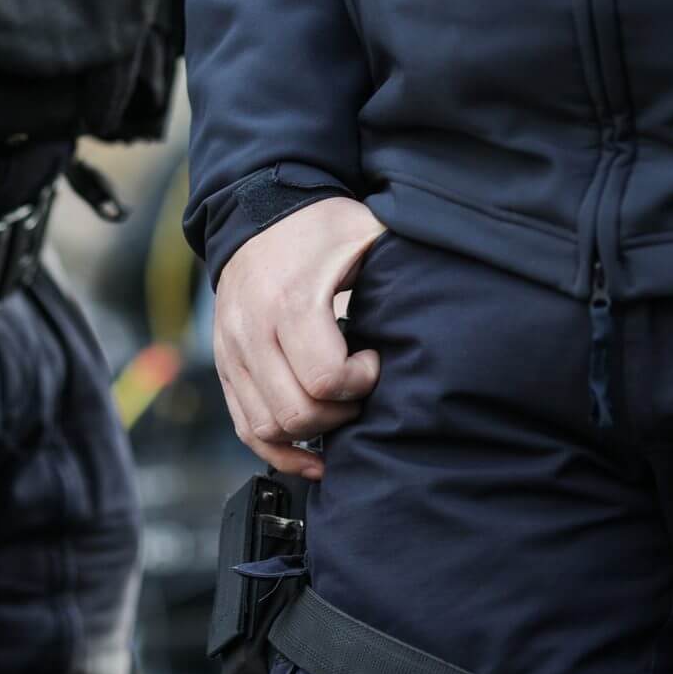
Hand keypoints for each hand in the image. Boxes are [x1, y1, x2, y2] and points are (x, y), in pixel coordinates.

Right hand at [214, 198, 385, 479]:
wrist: (257, 216)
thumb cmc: (320, 229)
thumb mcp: (366, 234)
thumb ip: (401, 266)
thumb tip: (446, 298)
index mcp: (290, 301)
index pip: (326, 378)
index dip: (362, 381)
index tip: (374, 361)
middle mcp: (252, 332)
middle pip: (297, 412)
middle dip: (340, 412)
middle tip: (360, 389)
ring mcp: (233, 355)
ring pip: (268, 428)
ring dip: (312, 433)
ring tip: (340, 410)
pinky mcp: (226, 369)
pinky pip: (247, 429)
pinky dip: (280, 451)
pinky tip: (314, 457)